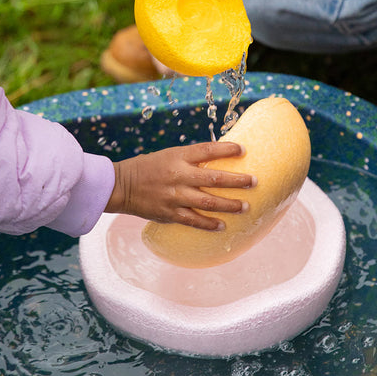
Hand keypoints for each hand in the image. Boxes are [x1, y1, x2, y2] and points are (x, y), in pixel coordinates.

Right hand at [106, 142, 254, 229]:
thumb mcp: (170, 155)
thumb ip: (192, 159)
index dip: (227, 149)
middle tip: (254, 181)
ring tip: (246, 207)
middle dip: (237, 181)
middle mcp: (178, 175)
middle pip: (213, 179)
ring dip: (229, 205)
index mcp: (178, 157)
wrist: (122, 186)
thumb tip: (219, 162)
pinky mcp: (169, 213)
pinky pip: (193, 221)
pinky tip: (223, 226)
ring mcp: (174, 196)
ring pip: (208, 202)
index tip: (244, 149)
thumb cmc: (149, 168)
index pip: (207, 150)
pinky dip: (209, 224)